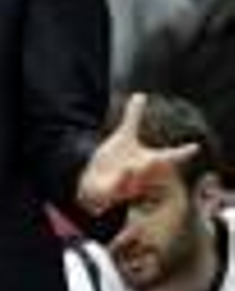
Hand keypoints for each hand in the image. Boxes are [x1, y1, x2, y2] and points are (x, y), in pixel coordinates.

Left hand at [78, 93, 199, 214]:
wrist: (94, 178)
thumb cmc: (113, 158)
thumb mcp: (123, 135)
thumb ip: (133, 117)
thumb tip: (140, 95)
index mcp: (148, 160)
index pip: (170, 156)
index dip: (183, 152)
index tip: (195, 146)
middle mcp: (141, 175)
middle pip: (153, 172)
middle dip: (156, 165)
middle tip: (156, 159)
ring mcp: (127, 186)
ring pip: (133, 184)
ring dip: (132, 177)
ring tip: (131, 168)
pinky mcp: (110, 195)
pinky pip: (113, 194)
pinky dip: (114, 187)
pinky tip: (113, 179)